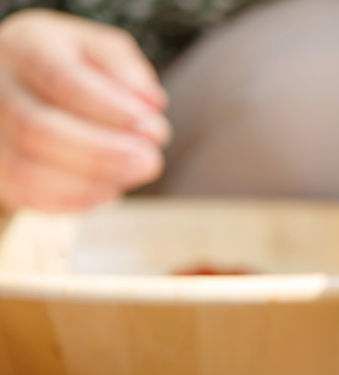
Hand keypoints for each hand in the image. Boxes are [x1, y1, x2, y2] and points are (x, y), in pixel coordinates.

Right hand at [0, 10, 169, 211]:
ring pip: (28, 169)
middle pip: (37, 129)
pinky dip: (75, 198)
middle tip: (151, 161)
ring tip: (133, 173)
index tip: (152, 128)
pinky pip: (29, 194)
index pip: (60, 80)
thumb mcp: (101, 49)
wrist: (23, 83)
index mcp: (27, 49)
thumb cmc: (71, 65)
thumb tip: (151, 103)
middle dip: (102, 152)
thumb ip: (127, 69)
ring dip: (92, 181)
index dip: (109, 110)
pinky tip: (108, 188)